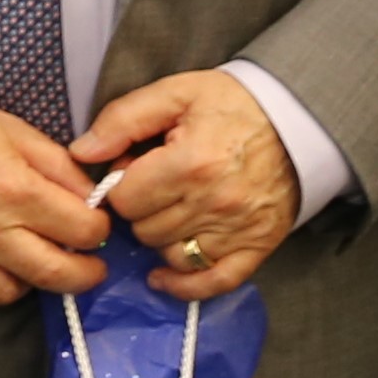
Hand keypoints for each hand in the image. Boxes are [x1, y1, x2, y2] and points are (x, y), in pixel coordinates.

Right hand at [0, 97, 112, 306]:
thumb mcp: (13, 131)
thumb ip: (58, 165)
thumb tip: (89, 194)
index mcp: (16, 190)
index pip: (83, 230)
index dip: (98, 228)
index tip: (95, 226)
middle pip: (57, 275)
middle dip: (85, 275)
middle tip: (90, 267)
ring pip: (13, 294)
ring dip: (30, 281)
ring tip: (31, 260)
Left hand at [69, 70, 299, 301]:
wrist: (297, 120)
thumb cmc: (232, 104)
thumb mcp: (175, 93)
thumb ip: (122, 120)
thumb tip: (80, 153)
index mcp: (191, 163)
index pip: (124, 200)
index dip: (121, 185)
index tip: (136, 169)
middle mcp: (214, 203)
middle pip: (144, 230)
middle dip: (139, 210)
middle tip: (156, 186)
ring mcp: (237, 230)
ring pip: (170, 256)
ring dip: (161, 237)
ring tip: (172, 210)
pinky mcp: (257, 247)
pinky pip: (212, 282)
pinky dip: (185, 284)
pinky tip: (163, 275)